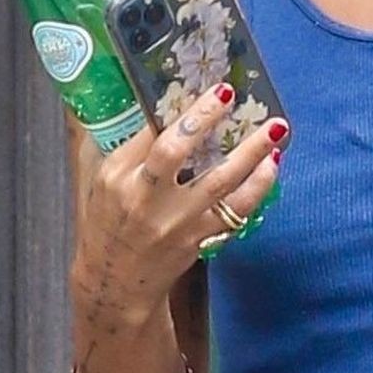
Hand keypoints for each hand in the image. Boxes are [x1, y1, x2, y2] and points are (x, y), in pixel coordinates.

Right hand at [70, 79, 287, 320]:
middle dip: (208, 119)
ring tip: (277, 130)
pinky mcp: (199, 241)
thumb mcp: (96, 179)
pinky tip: (272, 166)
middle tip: (233, 94)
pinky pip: (236, 212)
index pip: (150, 135)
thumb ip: (112, 140)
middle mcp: (146, 199)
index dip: (182, 110)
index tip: (210, 89)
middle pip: (178, 152)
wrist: (115, 282)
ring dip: (252, 154)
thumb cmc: (105, 222)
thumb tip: (129, 96)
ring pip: (220, 183)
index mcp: (118, 178)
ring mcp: (176, 223)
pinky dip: (258, 188)